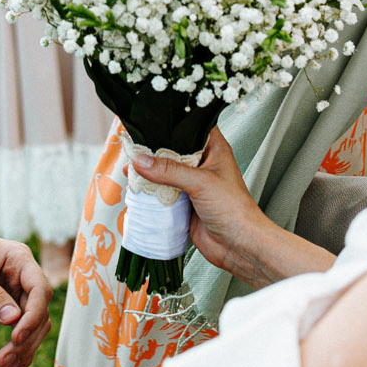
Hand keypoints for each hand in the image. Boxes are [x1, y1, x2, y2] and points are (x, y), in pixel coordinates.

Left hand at [0, 217, 49, 366]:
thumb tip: (12, 320)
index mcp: (19, 260)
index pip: (40, 291)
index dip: (33, 316)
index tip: (16, 338)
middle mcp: (23, 278)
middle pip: (39, 313)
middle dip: (26, 340)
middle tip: (4, 361)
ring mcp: (14, 295)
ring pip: (33, 327)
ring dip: (23, 350)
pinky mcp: (3, 310)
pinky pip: (19, 332)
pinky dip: (17, 351)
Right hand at [130, 131, 331, 289]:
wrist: (239, 246)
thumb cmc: (234, 209)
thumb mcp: (200, 182)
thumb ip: (169, 170)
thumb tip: (141, 160)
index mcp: (214, 150)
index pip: (191, 128)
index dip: (173, 123)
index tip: (150, 120)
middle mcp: (202, 165)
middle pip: (173, 151)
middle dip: (153, 150)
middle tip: (132, 146)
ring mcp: (192, 185)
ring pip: (165, 173)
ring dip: (149, 173)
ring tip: (128, 167)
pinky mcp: (183, 203)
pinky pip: (162, 194)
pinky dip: (150, 192)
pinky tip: (136, 189)